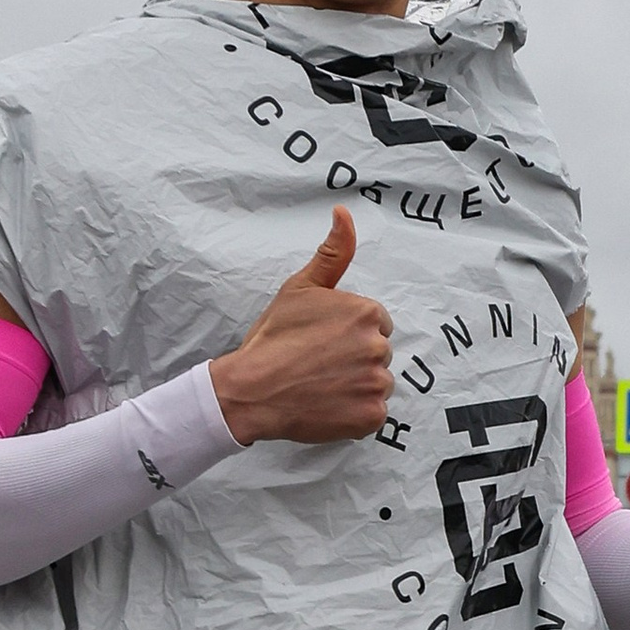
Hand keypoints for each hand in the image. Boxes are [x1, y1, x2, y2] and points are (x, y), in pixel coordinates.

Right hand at [210, 210, 393, 443]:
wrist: (252, 389)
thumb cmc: (273, 338)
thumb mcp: (300, 288)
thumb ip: (332, 253)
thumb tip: (344, 213)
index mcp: (366, 312)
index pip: (374, 323)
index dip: (347, 332)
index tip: (321, 340)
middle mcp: (378, 346)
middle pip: (377, 352)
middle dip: (354, 357)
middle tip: (318, 363)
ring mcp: (376, 384)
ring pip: (377, 382)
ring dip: (356, 385)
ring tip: (321, 384)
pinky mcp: (371, 416)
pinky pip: (374, 412)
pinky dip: (355, 412)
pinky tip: (328, 405)